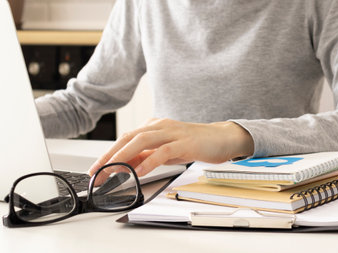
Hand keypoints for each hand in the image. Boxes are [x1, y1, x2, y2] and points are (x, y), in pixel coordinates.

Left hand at [88, 118, 253, 177]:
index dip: (108, 153)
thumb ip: (146, 155)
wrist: (223, 138)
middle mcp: (161, 126)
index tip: (97, 169)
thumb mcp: (166, 150)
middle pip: (129, 138)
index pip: (126, 139)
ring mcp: (173, 133)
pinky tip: (140, 171)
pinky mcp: (185, 142)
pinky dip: (149, 161)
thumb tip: (125, 165)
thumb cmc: (195, 143)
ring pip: (142, 141)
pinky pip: (163, 151)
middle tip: (97, 171)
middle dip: (110, 155)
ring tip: (111, 171)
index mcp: (154, 127)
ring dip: (124, 157)